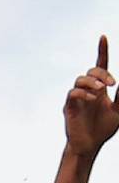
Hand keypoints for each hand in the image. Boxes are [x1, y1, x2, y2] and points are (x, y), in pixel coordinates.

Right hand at [64, 36, 118, 159]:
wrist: (90, 145)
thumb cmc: (103, 128)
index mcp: (101, 88)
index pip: (101, 65)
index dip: (102, 51)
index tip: (103, 37)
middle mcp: (88, 90)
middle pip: (92, 70)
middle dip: (102, 73)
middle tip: (112, 84)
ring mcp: (78, 98)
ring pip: (80, 79)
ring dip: (92, 81)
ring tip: (102, 90)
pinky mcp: (69, 107)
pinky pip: (73, 93)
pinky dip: (83, 93)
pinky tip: (92, 99)